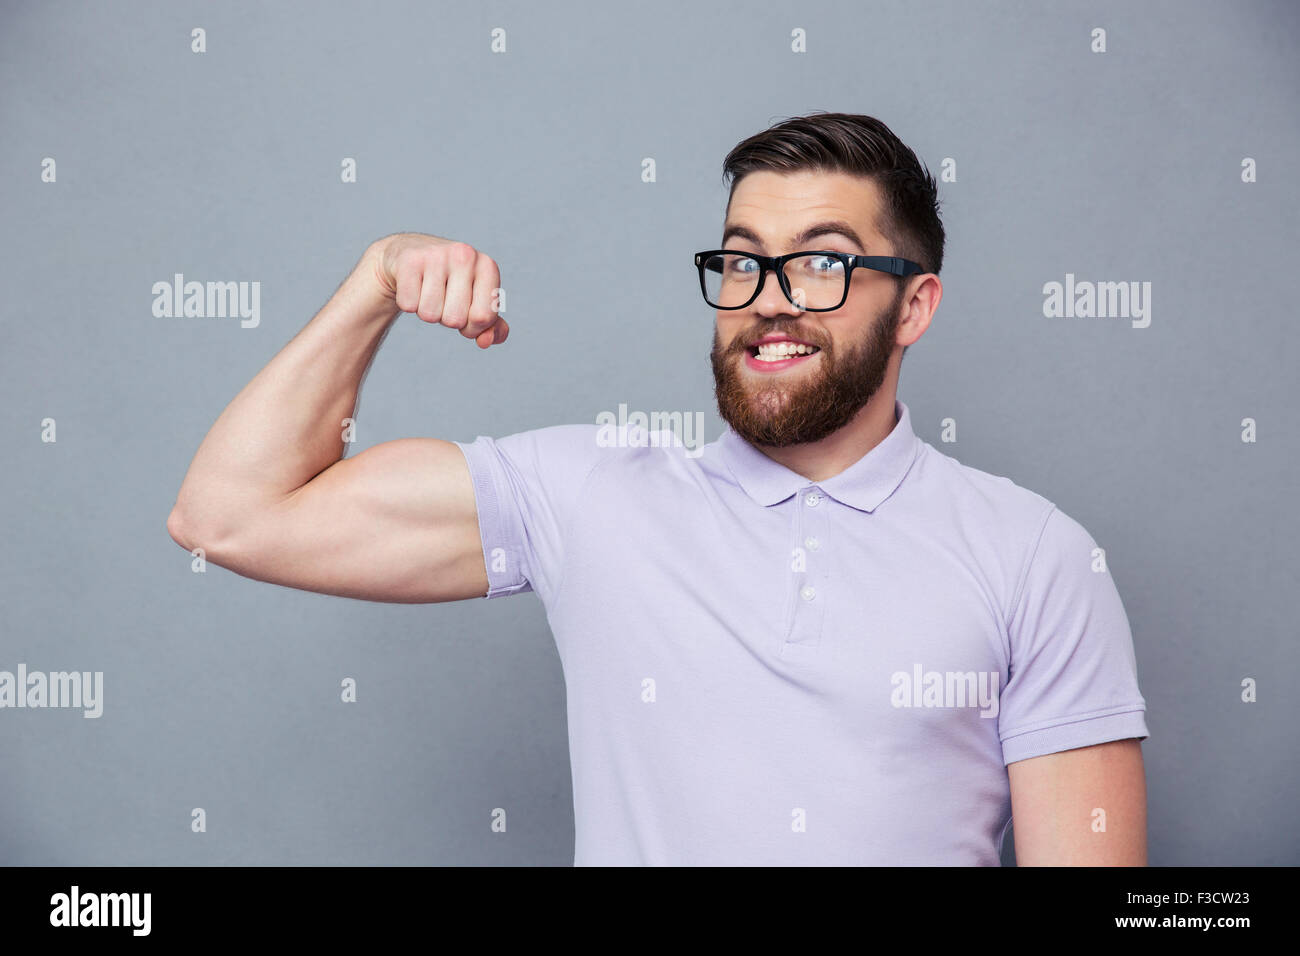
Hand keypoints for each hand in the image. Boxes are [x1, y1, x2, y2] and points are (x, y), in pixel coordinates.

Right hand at [370, 232, 509, 348]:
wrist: (411, 253)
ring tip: (428, 291)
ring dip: (427, 312)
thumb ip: (491, 327)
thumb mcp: (476, 302)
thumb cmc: (450, 284)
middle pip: (455, 320)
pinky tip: (413, 286)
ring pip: (430, 315)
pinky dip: (409, 303)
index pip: (483, 318)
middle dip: (447, 319)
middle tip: (443, 299)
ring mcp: (436, 255)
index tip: (466, 312)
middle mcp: (465, 256)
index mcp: (487, 267)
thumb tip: (485, 341)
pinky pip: (408, 305)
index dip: (472, 327)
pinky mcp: (409, 259)